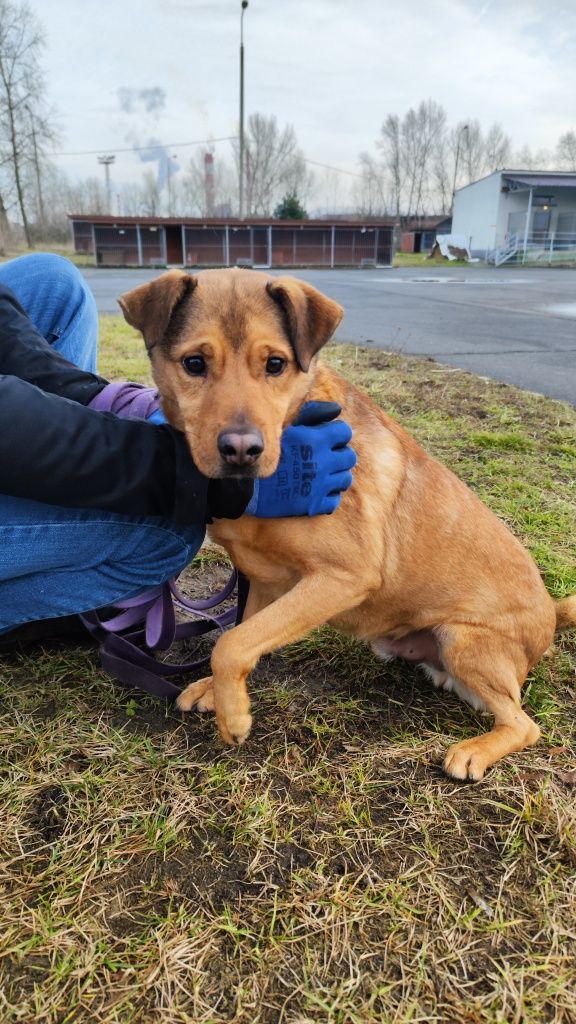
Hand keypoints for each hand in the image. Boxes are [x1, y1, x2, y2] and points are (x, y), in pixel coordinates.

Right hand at [250, 401, 355, 517]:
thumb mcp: (286, 427)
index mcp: (315, 440)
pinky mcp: (314, 505)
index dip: (338, 434)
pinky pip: (335, 500)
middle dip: (340, 455)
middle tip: (327, 457)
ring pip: (345, 479)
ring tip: (323, 474)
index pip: (344, 432)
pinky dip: (329, 495)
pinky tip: (318, 490)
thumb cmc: (264, 452)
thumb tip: (337, 409)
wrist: (247, 486)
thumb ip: (312, 415)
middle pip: (349, 457)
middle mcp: (322, 462)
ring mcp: (320, 486)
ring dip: (337, 475)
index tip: (329, 438)